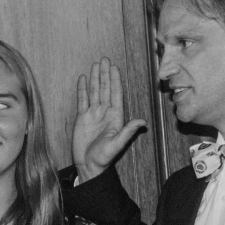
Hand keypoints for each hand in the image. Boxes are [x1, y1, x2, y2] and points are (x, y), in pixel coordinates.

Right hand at [72, 58, 147, 182]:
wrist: (88, 165)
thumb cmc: (103, 157)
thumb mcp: (117, 144)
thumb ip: (128, 131)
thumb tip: (142, 121)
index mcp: (115, 116)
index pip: (115, 94)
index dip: (115, 80)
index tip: (114, 67)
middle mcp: (105, 112)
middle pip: (105, 89)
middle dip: (105, 74)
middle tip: (104, 59)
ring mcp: (93, 114)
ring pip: (94, 92)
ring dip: (96, 78)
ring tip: (95, 65)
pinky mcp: (82, 118)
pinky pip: (82, 100)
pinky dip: (83, 89)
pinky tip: (84, 79)